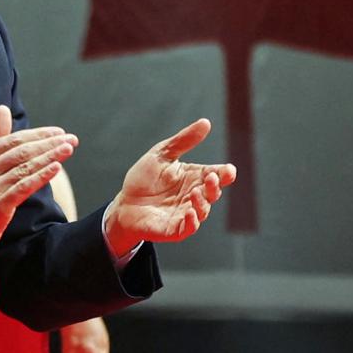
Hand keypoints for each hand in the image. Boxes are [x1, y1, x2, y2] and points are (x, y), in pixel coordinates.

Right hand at [0, 106, 76, 268]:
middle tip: (71, 139)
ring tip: (68, 149)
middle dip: (49, 143)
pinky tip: (56, 168)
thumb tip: (4, 109)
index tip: (59, 132)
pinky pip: (24, 186)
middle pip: (22, 151)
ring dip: (50, 156)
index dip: (39, 134)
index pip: (15, 139)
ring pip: (25, 167)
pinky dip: (41, 176)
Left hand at [103, 119, 235, 255]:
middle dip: (215, 186)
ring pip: (203, 211)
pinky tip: (189, 212)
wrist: (124, 202)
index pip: (216, 174)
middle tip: (212, 178)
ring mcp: (186, 214)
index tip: (228, 170)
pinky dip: (192, 221)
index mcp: (194, 177)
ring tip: (195, 192)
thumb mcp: (162, 154)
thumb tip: (206, 122)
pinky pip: (188, 228)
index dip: (225, 173)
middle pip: (213, 193)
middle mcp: (194, 196)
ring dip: (203, 202)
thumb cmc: (144, 178)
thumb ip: (184, 140)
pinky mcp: (175, 229)